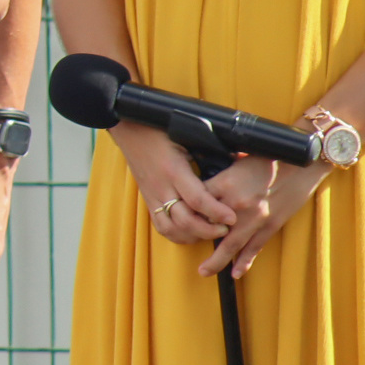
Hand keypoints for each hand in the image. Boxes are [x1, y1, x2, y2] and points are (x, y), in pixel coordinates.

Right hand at [110, 123, 235, 243]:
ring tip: (210, 231)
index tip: (232, 217)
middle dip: (208, 230)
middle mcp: (162, 186)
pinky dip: (177, 234)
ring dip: (193, 235)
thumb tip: (235, 159)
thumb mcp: (187, 137)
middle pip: (185, 220)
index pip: (197, 199)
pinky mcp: (147, 200)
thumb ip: (207, 151)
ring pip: (172, 228)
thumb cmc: (160, 130)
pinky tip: (191, 232)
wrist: (130, 130)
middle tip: (226, 227)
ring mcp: (153, 195)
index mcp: (173, 170)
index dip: (216, 212)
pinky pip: (161, 226)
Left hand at [198, 159, 325, 277]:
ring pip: (230, 245)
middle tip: (186, 246)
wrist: (302, 165)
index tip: (181, 214)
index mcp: (225, 183)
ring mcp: (254, 218)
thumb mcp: (238, 159)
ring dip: (216, 261)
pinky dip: (244, 262)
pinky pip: (254, 248)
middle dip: (196, 238)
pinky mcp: (270, 225)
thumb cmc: (270, 156)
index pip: (197, 201)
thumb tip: (206, 178)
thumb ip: (221, 173)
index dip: (187, 209)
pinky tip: (236, 273)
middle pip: (208, 227)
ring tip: (204, 272)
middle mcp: (236, 204)